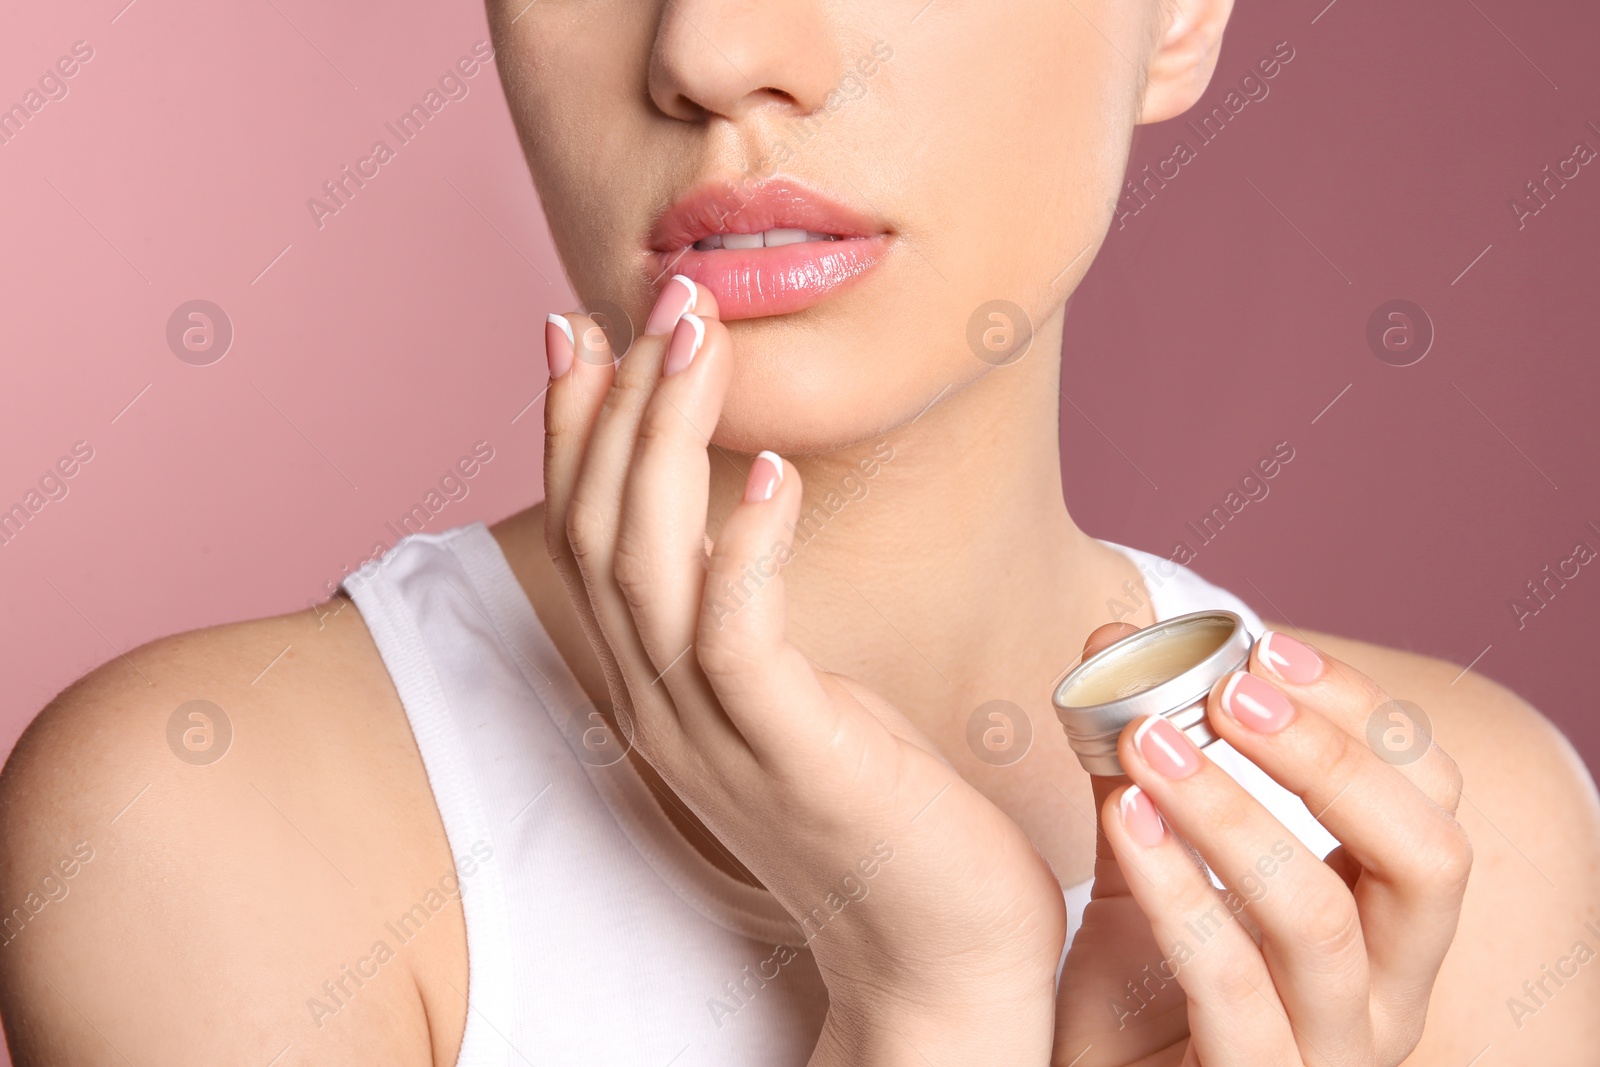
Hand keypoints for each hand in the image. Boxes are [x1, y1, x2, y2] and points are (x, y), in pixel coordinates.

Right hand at [542, 278, 1064, 1061]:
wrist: (936, 951)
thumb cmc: (884, 812)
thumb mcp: (802, 696)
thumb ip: (752, 619)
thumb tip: (749, 516)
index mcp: (659, 688)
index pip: (589, 537)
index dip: (575, 429)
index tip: (584, 329)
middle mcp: (661, 706)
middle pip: (603, 530)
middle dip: (621, 401)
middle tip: (658, 296)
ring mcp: (715, 734)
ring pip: (652, 565)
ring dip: (666, 441)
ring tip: (695, 341)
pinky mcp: (789, 753)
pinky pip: (738, 635)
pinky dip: (745, 546)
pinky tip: (770, 472)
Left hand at [1053, 623, 1471, 1064]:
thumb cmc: (1136, 1002)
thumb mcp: (1146, 870)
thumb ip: (1141, 770)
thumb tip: (1111, 647)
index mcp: (1383, 926)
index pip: (1427, 797)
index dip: (1360, 711)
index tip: (1266, 644)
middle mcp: (1384, 991)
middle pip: (1426, 855)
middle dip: (1330, 756)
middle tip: (1229, 692)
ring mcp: (1329, 1051)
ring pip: (1321, 918)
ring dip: (1232, 811)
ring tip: (1149, 742)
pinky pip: (1232, 986)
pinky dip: (1178, 890)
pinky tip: (1126, 818)